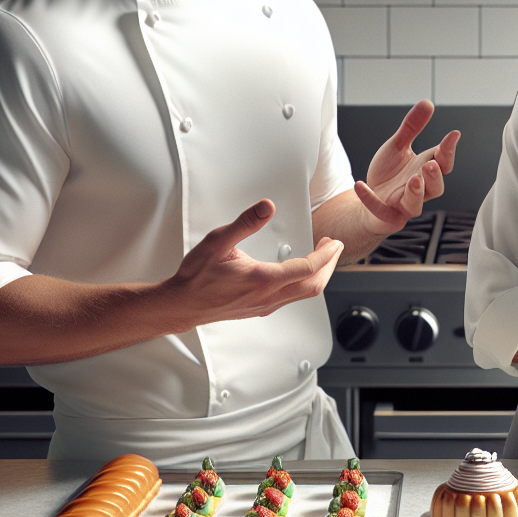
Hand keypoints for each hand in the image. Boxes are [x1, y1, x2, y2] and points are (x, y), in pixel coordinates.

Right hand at [167, 200, 342, 325]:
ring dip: (319, 275)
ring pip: (305, 294)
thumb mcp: (218, 241)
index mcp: (262, 279)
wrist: (182, 304)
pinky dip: (305, 283)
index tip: (334, 242)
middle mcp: (268, 296)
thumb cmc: (196, 277)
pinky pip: (293, 298)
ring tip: (323, 256)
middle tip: (334, 247)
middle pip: (314, 285)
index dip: (326, 255)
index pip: (307, 268)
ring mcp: (266, 305)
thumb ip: (245, 223)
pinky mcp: (261, 309)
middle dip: (329, 265)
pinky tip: (301, 272)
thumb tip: (266, 207)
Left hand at [354, 100, 460, 235]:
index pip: (443, 163)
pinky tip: (360, 185)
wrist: (367, 199)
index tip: (453, 135)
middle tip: (431, 163)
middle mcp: (418, 190)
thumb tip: (427, 103)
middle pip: (436, 188)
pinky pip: (381, 211)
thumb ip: (411, 127)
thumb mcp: (397, 146)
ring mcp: (403, 205)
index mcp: (424, 171)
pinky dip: (370, 200)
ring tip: (414, 179)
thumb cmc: (388, 174)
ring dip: (416, 193)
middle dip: (435, 176)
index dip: (449, 150)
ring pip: (416, 204)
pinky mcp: (387, 217)